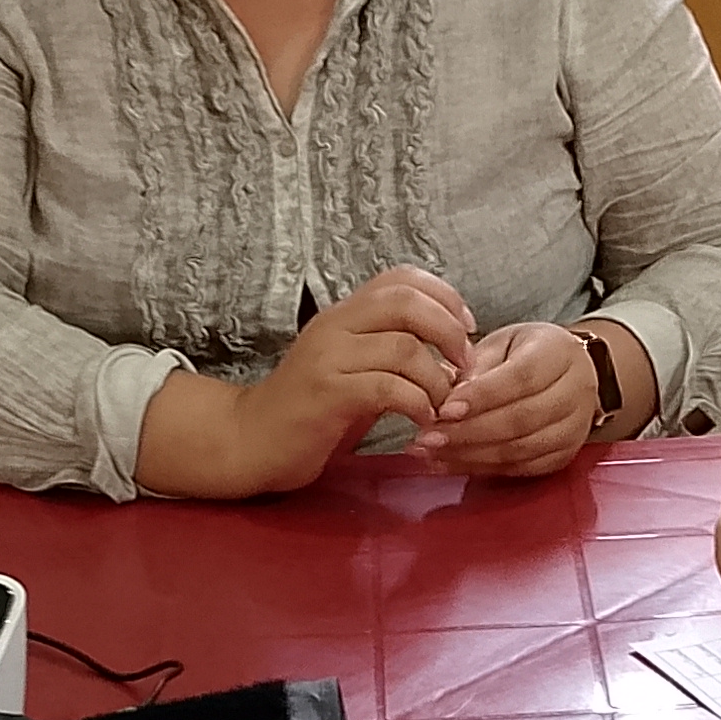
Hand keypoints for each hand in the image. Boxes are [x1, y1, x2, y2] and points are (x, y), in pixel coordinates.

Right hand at [226, 265, 475, 491]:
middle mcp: (335, 325)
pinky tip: (421, 420)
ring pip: (404, 348)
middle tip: (465, 367)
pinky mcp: (327, 392)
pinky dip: (417, 403)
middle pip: (407, 302)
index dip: (444, 296)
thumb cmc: (311, 411)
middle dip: (450, 331)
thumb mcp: (356, 370)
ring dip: (437, 379)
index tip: (468, 327)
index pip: (401, 278)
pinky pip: (388, 387)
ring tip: (442, 404)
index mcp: (344, 314)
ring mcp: (328, 356)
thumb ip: (395, 355)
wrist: (252, 441)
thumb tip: (453, 353)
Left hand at [420, 321, 601, 475]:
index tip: (444, 409)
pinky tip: (448, 464)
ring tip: (430, 453)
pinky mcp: (563, 456)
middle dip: (468, 432)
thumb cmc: (528, 352)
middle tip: (427, 437)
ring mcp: (573, 429)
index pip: (521, 378)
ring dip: (469, 455)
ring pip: (519, 449)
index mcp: (559, 352)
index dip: (481, 397)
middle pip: (520, 419)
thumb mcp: (502, 343)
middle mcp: (575, 392)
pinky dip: (480, 469)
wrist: (570, 371)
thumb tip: (446, 397)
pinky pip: (519, 468)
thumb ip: (475, 366)